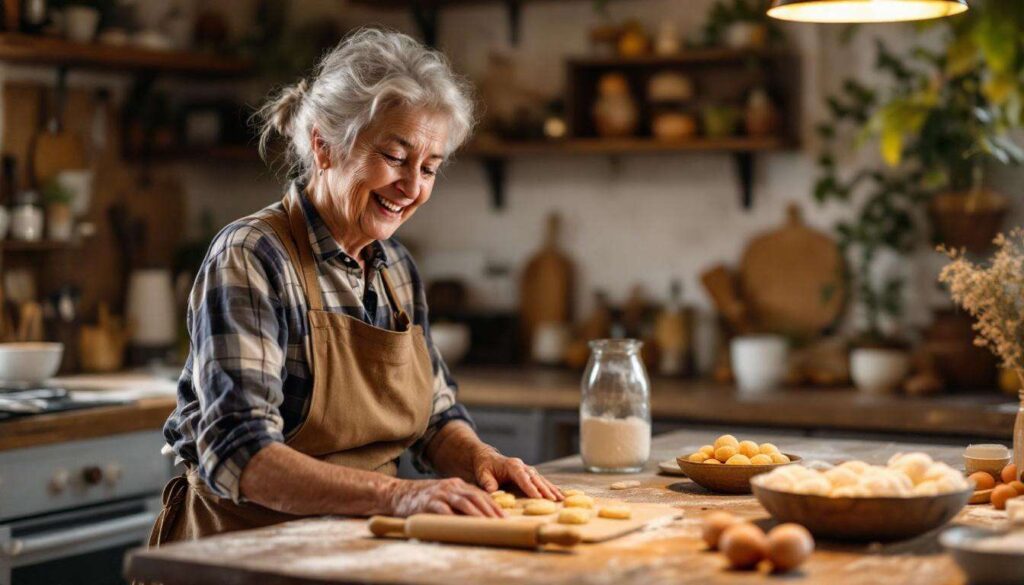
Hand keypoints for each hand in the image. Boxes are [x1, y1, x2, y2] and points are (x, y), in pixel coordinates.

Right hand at [386, 477, 504, 517]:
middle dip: (491, 511)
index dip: (494, 506)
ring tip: (489, 524)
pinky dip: (455, 518)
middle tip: (502, 523)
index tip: (504, 518)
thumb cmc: (423, 498)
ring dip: (478, 514)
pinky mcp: (429, 502)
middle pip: (476, 497)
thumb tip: (477, 516)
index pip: (480, 495)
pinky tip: (464, 525)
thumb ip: (458, 502)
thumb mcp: (444, 495)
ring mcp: (440, 494)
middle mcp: (451, 487)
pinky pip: (445, 510)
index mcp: (457, 484)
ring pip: (464, 503)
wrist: (397, 494)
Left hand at [472, 447, 562, 500]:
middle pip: (535, 478)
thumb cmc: (484, 466)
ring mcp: (527, 469)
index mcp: (511, 465)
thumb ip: (487, 483)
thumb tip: (493, 492)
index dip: (530, 487)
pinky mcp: (529, 474)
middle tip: (554, 499)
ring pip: (541, 479)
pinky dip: (551, 487)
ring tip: (561, 498)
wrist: (486, 457)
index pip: (522, 477)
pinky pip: (541, 480)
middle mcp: (522, 466)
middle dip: (545, 489)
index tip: (538, 496)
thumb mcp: (482, 474)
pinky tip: (560, 494)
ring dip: (551, 489)